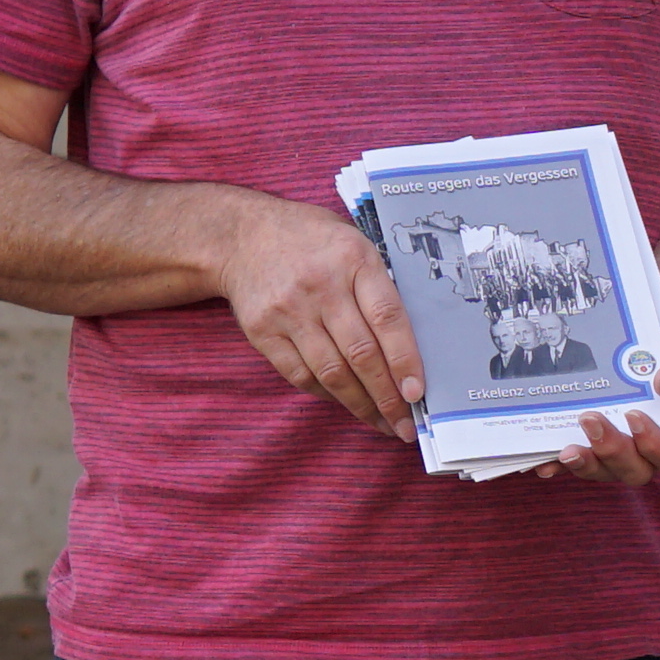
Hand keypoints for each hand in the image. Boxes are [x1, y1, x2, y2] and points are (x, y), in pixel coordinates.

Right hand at [217, 192, 421, 431]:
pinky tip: (346, 402)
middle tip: (406, 425)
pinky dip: (326, 394)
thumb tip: (414, 347)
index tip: (418, 393)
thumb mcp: (354, 245)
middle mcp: (321, 287)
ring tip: (382, 423)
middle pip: (361, 354)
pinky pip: (300, 375)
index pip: (388, 319)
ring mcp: (289, 311)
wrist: (242, 235)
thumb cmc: (312, 241)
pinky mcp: (262, 331)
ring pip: (331, 372)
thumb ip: (380, 287)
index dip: (405, 361)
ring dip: (360, 405)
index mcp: (354, 260)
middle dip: (387, 397)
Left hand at [543, 285, 659, 488]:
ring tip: (566, 449)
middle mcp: (656, 438)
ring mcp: (624, 435)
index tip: (635, 417)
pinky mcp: (596, 425)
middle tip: (590, 419)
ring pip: (606, 468)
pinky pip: (580, 451)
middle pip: (638, 470)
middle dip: (613, 452)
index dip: (657, 448)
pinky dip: (560, 460)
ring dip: (586, 463)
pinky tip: (542, 457)